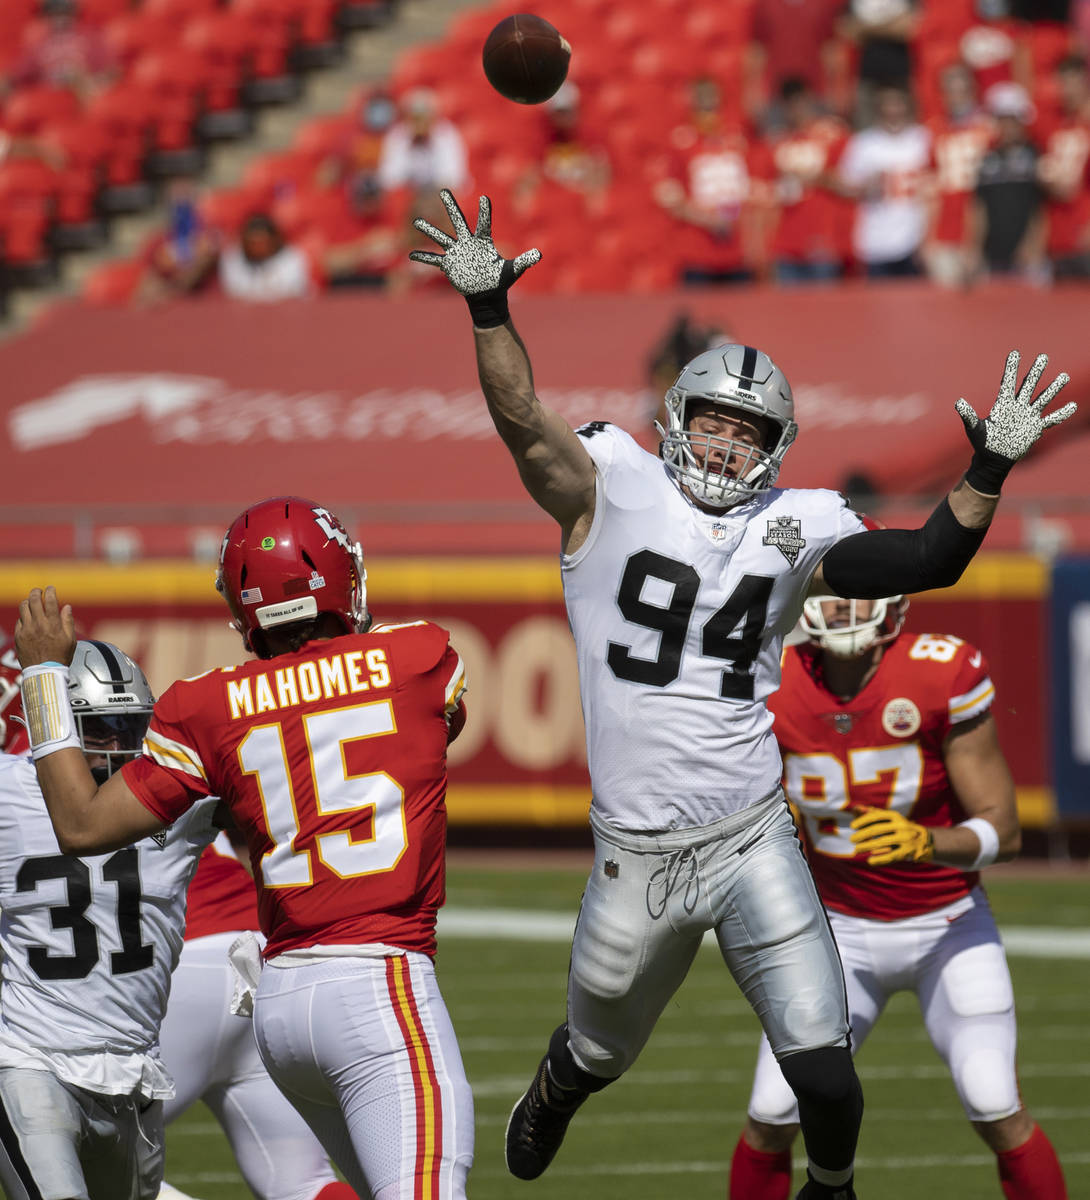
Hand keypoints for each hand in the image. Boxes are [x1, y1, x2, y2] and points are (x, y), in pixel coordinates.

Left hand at [14, 587, 76, 668]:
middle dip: (36, 592)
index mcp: (53, 624)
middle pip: (33, 600)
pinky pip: (19, 620)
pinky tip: (28, 619)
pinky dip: (24, 617)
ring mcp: (27, 630)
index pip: (50, 600)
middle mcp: (39, 624)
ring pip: (23, 608)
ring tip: (31, 602)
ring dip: (27, 602)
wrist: (44, 672)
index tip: (51, 588)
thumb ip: (68, 621)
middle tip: (39, 591)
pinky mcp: (19, 636)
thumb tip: (67, 607)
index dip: (50, 591)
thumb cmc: (60, 657)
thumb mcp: (71, 640)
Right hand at [409, 189, 539, 326]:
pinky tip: (411, 256)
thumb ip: (524, 261)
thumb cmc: (500, 282)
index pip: (483, 223)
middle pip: (457, 221)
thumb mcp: (512, 271)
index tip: (485, 198)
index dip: (485, 212)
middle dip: (450, 206)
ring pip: (441, 238)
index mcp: (482, 242)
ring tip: (417, 222)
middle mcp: (467, 244)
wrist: (487, 296)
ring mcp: (457, 254)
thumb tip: (539, 254)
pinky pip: (433, 260)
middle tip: (443, 190)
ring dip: (429, 231)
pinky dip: (423, 259)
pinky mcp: (449, 266)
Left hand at [849, 806, 933, 865]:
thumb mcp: (890, 819)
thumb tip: (856, 808)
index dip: (862, 821)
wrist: (924, 841)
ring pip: (882, 843)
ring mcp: (905, 839)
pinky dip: (879, 859)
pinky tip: (870, 861)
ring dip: (866, 846)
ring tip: (856, 850)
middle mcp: (901, 826)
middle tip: (851, 839)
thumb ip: (873, 813)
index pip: (875, 816)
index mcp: (895, 816)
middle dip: (862, 835)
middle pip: (877, 830)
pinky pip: (891, 856)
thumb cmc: (900, 828)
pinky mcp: (908, 852)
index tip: (852, 826)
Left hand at [955, 350, 1074, 493]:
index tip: (1015, 353)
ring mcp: (1028, 416)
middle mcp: (1017, 407)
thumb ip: (967, 416)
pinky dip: (1061, 413)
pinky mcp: (1035, 428)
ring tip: (1064, 376)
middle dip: (1036, 371)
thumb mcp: (974, 429)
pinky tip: (1072, 405)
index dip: (1011, 368)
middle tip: (1043, 356)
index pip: (1008, 383)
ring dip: (1053, 388)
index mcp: (1002, 405)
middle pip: (1028, 386)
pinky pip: (1051, 419)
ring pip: (1043, 398)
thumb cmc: (982, 443)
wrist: (993, 459)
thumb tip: (958, 402)